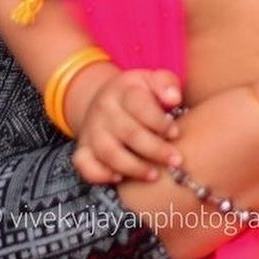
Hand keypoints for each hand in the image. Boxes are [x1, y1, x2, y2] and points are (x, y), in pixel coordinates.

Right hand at [73, 68, 182, 184]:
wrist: (104, 98)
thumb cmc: (138, 93)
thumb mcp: (153, 79)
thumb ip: (167, 84)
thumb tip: (174, 98)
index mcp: (123, 90)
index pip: (140, 107)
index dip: (159, 123)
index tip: (176, 133)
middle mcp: (104, 110)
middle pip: (128, 133)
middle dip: (154, 150)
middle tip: (175, 160)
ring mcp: (91, 130)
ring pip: (108, 152)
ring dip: (133, 167)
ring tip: (154, 175)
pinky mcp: (83, 148)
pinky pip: (85, 164)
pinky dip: (99, 174)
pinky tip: (119, 179)